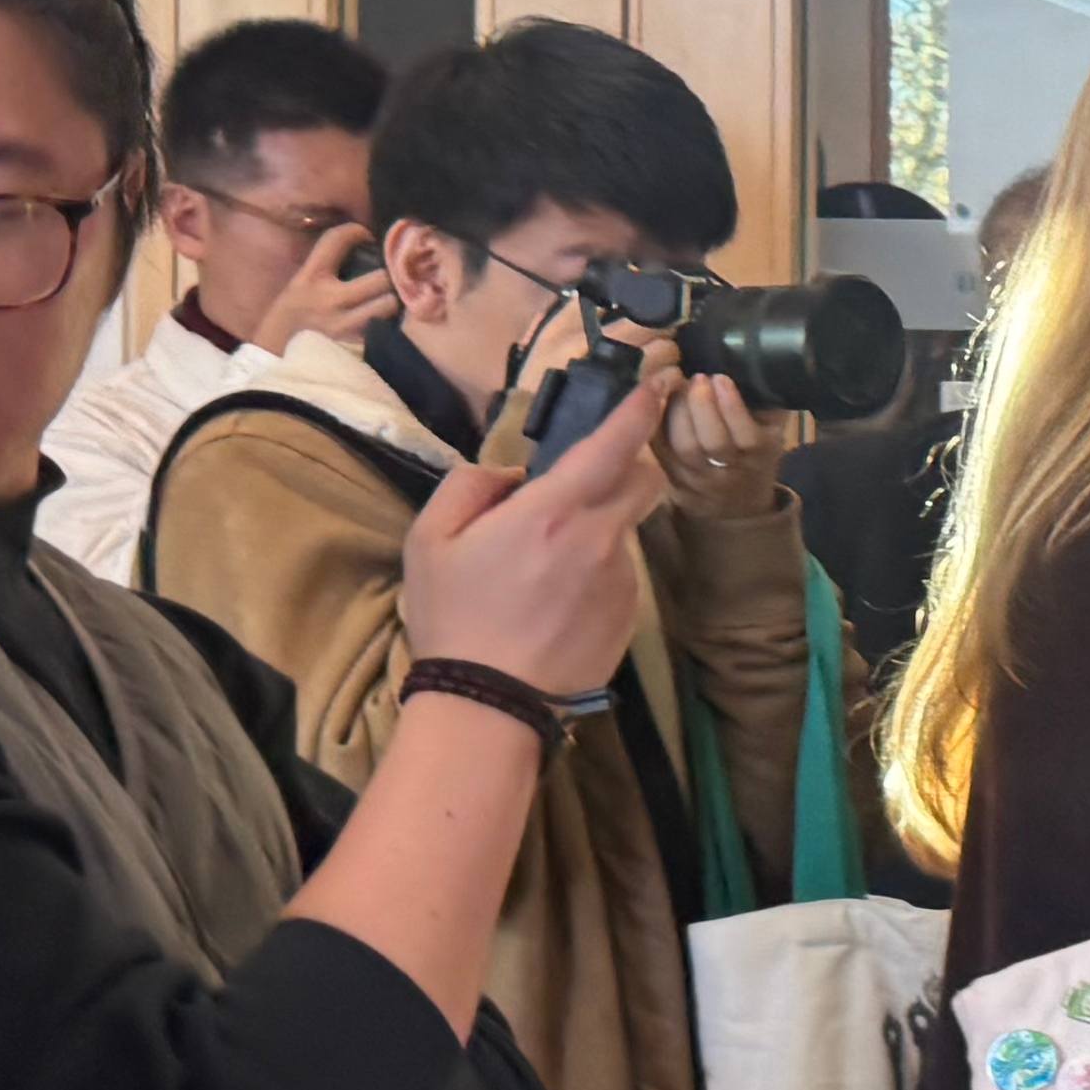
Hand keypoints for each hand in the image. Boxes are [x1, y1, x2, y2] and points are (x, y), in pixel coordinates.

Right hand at [246, 238, 395, 359]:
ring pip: (389, 306)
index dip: (355, 231)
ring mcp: (346, 327)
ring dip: (395, 302)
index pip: (335, 241)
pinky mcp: (357, 350)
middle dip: (391, 273)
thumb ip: (322, 275)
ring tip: (394, 301)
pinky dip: (391, 326)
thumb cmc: (284, 329)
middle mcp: (329, 300)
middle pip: (380, 277)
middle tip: (394, 274)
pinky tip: (390, 324)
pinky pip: (386, 332)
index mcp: (308, 281)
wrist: (272, 367)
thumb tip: (355, 254)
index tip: (364, 235)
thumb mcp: (294, 293)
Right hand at [398, 349, 673, 695]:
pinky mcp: (630, 615)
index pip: (615, 445)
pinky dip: (597, 573)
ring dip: (599, 530)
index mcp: (552, 512)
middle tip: (584, 482)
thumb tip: (510, 476)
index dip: (641, 409)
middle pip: (644, 480)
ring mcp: (621, 579)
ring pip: (626, 530)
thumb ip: (471, 486)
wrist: (490, 703)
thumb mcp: (430, 540)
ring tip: (544, 571)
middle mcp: (599, 539)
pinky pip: (620, 574)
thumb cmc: (454, 618)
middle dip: (628, 467)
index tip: (658, 386)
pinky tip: (557, 604)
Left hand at [655, 351, 797, 517]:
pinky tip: (659, 399)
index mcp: (760, 455)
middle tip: (696, 377)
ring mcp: (698, 478)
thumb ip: (767, 402)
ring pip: (684, 448)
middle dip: (701, 406)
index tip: (720, 377)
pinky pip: (662, 450)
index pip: (748, 436)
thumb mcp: (771, 430)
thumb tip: (754, 360)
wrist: (736, 501)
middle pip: (712, 443)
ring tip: (677, 385)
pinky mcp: (672, 478)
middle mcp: (729, 471)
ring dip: (678, 412)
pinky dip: (657, 422)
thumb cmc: (754, 451)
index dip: (732, 407)